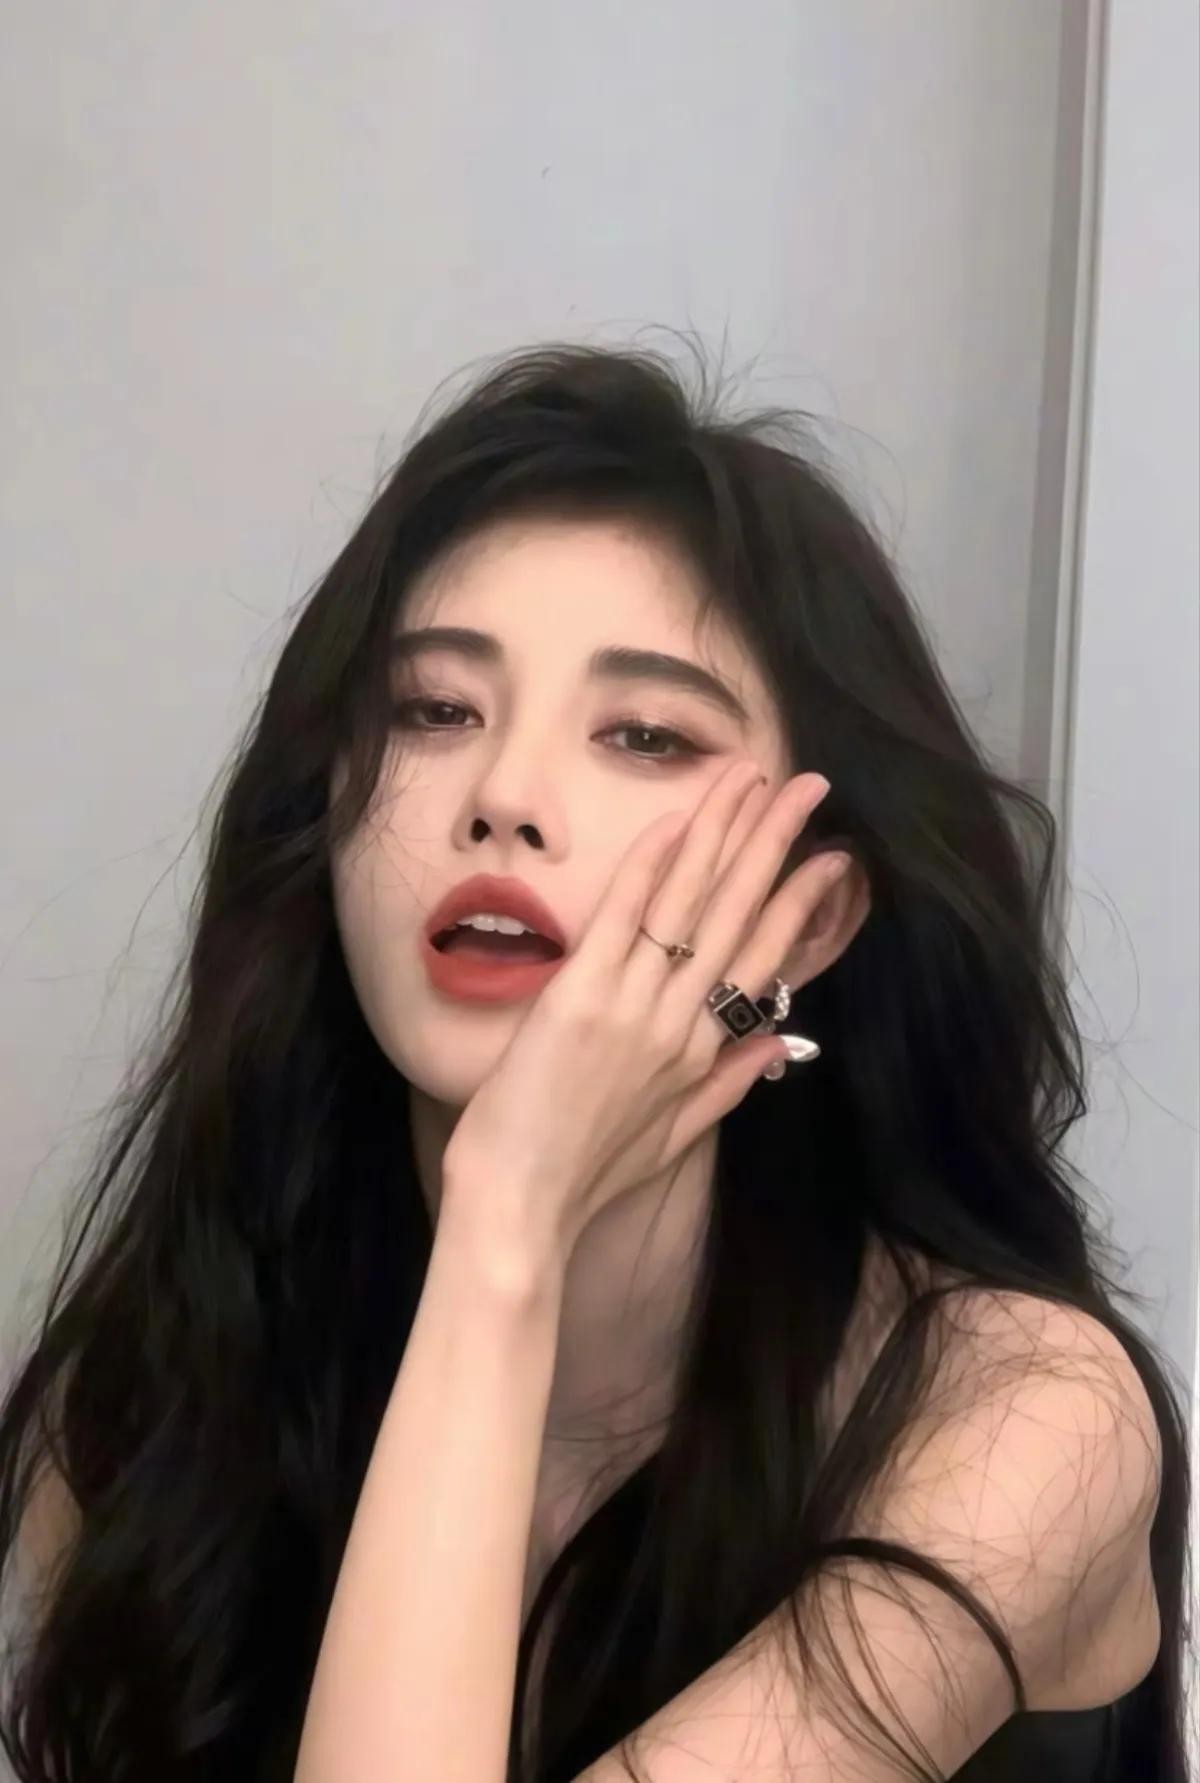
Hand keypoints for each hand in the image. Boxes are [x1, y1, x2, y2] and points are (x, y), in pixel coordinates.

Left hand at [439, 758, 839, 1285]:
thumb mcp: (673, 1140)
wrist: (521, 1207)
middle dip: (777, 841)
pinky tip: (679, 818)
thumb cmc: (587, 1178)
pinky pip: (623, 916)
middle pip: (740, 913)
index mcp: (703, 1052)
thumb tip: (780, 1043)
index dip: (802, 901)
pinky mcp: (580, 994)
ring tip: (753, 777)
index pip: (766, 957)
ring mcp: (633, 1004)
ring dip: (724, 831)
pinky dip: (651, 864)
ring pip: (690, 902)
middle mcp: (679, 1020)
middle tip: (810, 786)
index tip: (833, 857)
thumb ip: (730, 1085)